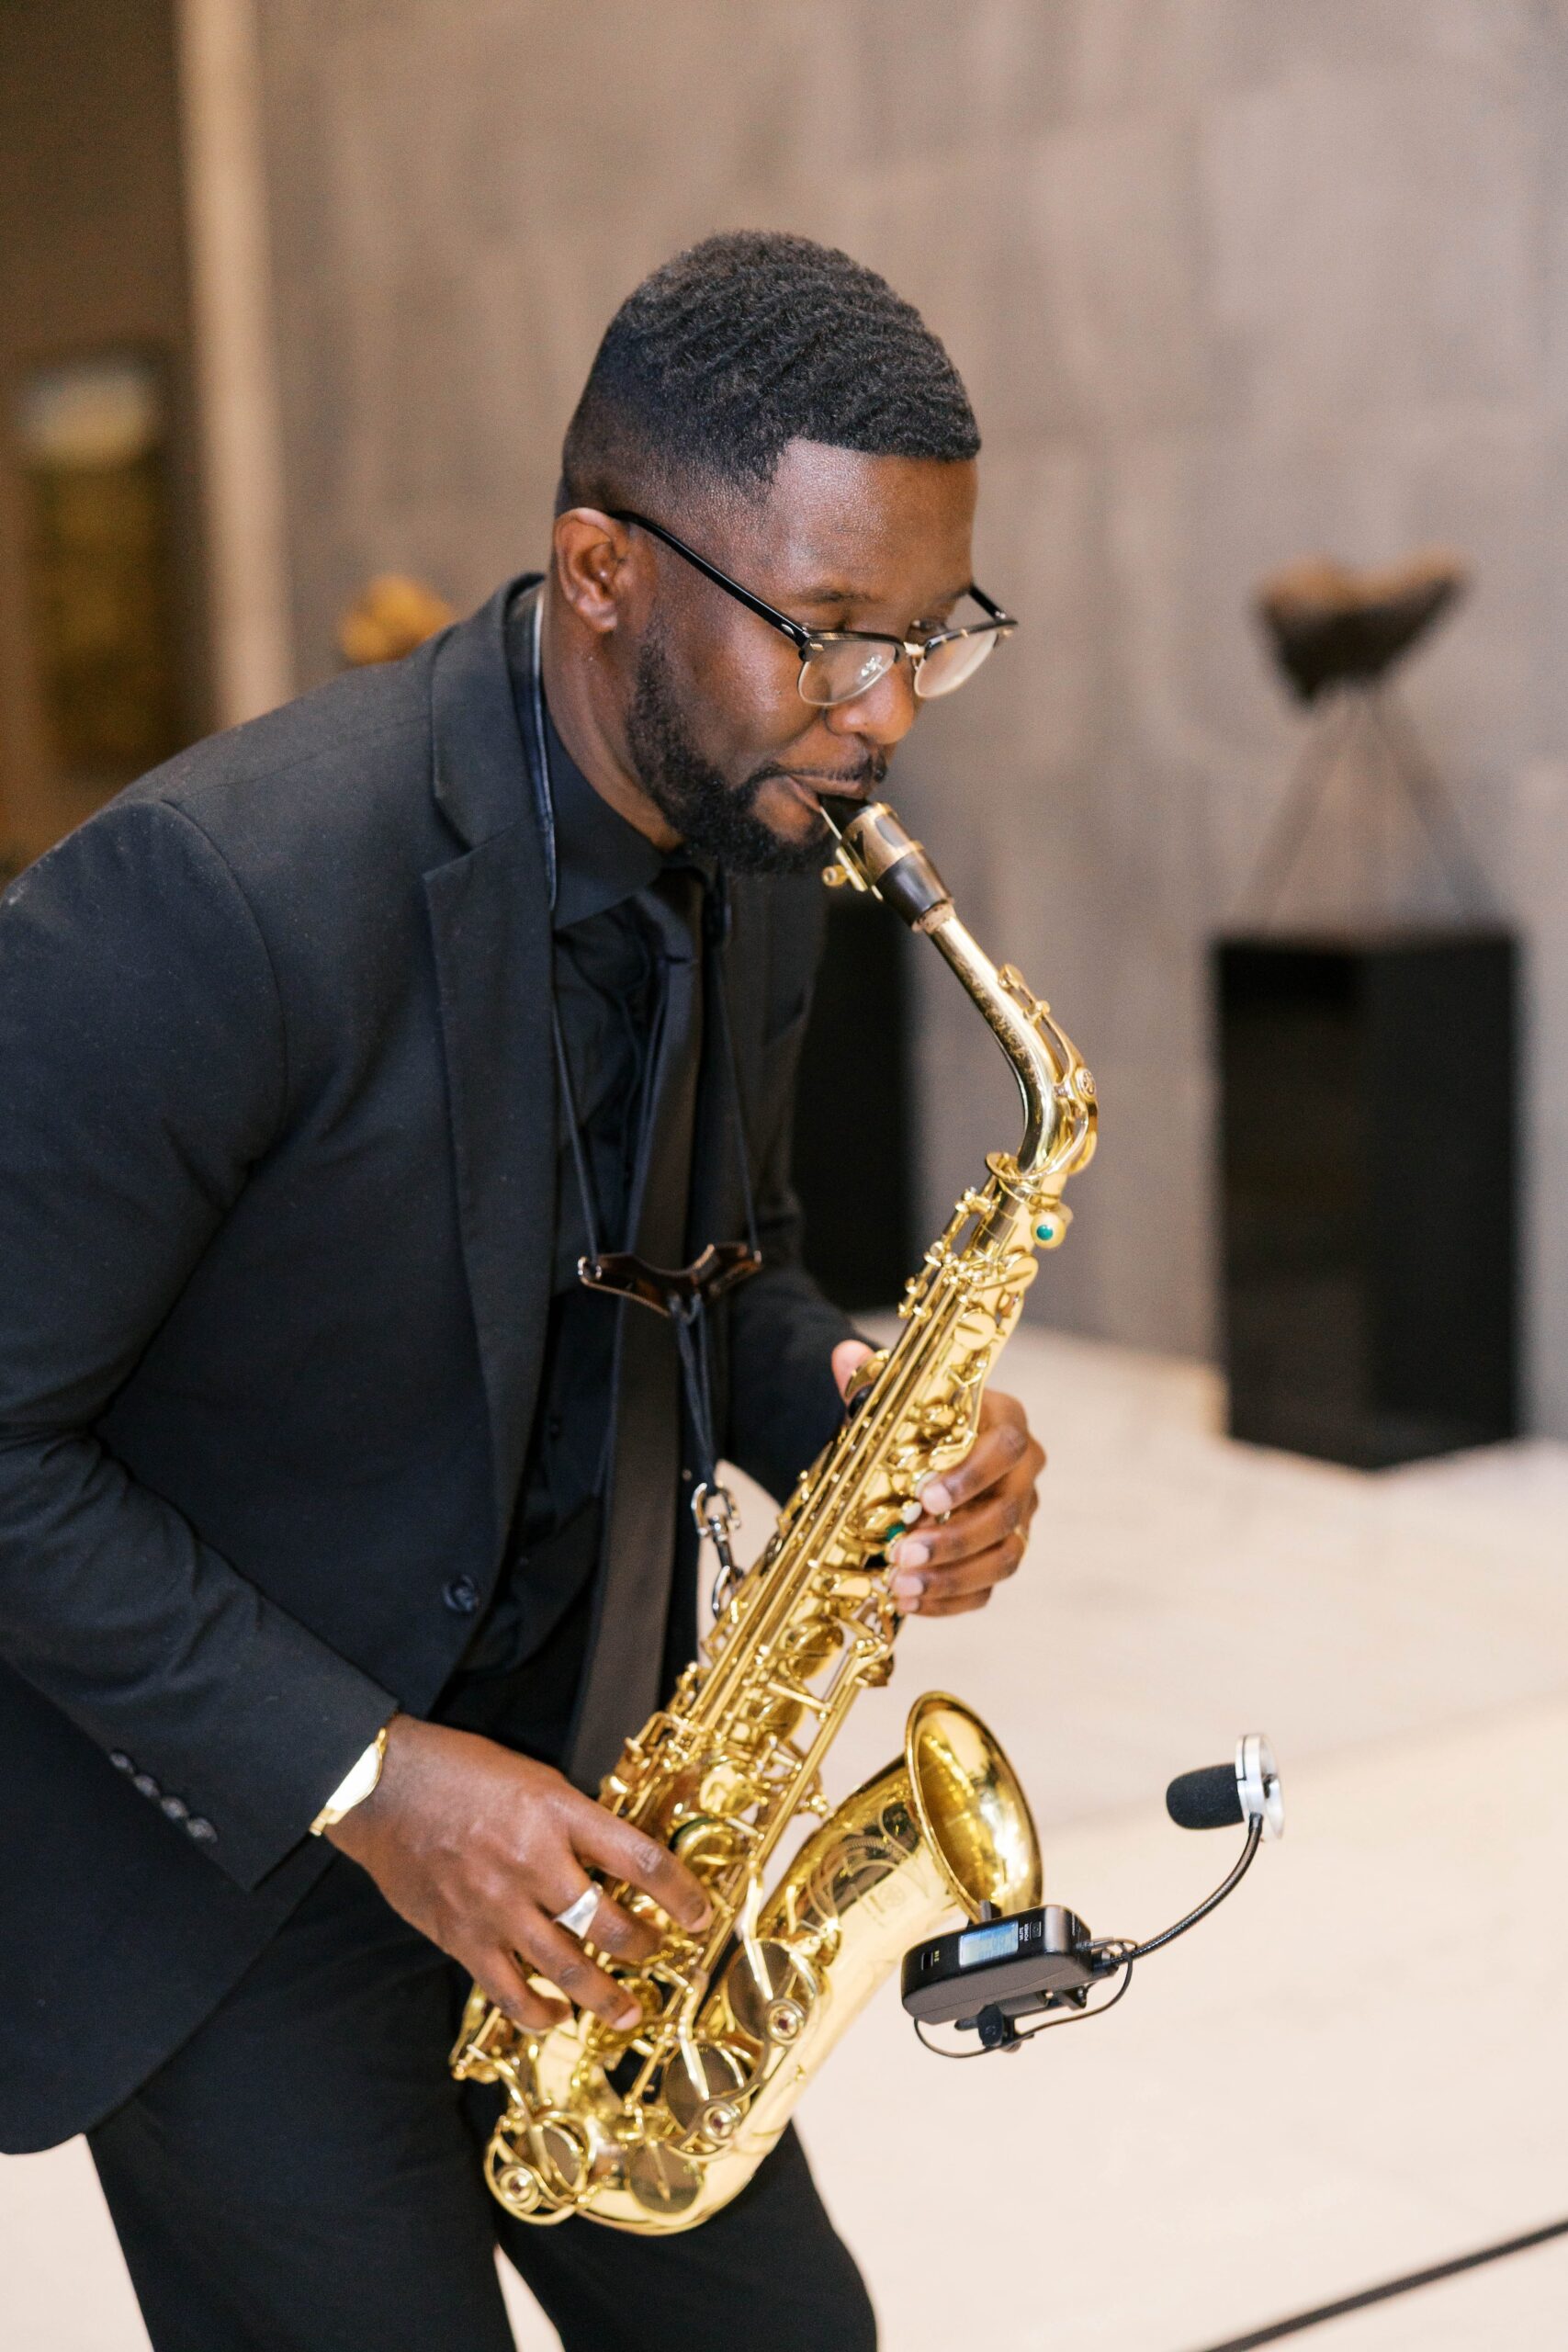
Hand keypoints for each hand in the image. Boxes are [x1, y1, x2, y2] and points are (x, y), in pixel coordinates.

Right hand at [326, 1714, 710, 2032]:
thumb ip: (573, 1819)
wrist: (383, 1785)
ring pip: (565, 1967)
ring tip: (626, 2012)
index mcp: (558, 1814)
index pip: (639, 1862)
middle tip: (656, 1952)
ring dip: (604, 1996)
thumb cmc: (459, 1771)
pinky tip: (555, 2015)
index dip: (680, 1894)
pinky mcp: (461, 1937)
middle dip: (644, 1947)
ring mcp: (496, 1906)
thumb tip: (613, 1858)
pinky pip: (508, 1991)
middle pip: (609, 1924)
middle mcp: (533, 1863)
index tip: (699, 1914)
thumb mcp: (533, 1778)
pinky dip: (537, 2012)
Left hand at [832, 1339, 1045, 1618]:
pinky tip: (909, 1602)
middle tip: (901, 1552)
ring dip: (952, 1577)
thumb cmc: (916, 1420)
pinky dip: (950, 1601)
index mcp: (1005, 1423)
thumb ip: (870, 1379)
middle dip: (954, 1538)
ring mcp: (1019, 1519)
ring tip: (901, 1585)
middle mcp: (1022, 1474)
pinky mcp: (1003, 1555)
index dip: (971, 1475)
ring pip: (1006, 1558)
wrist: (925, 1451)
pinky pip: (989, 1589)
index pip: (1006, 1448)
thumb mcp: (894, 1396)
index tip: (925, 1496)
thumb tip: (844, 1354)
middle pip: (1007, 1513)